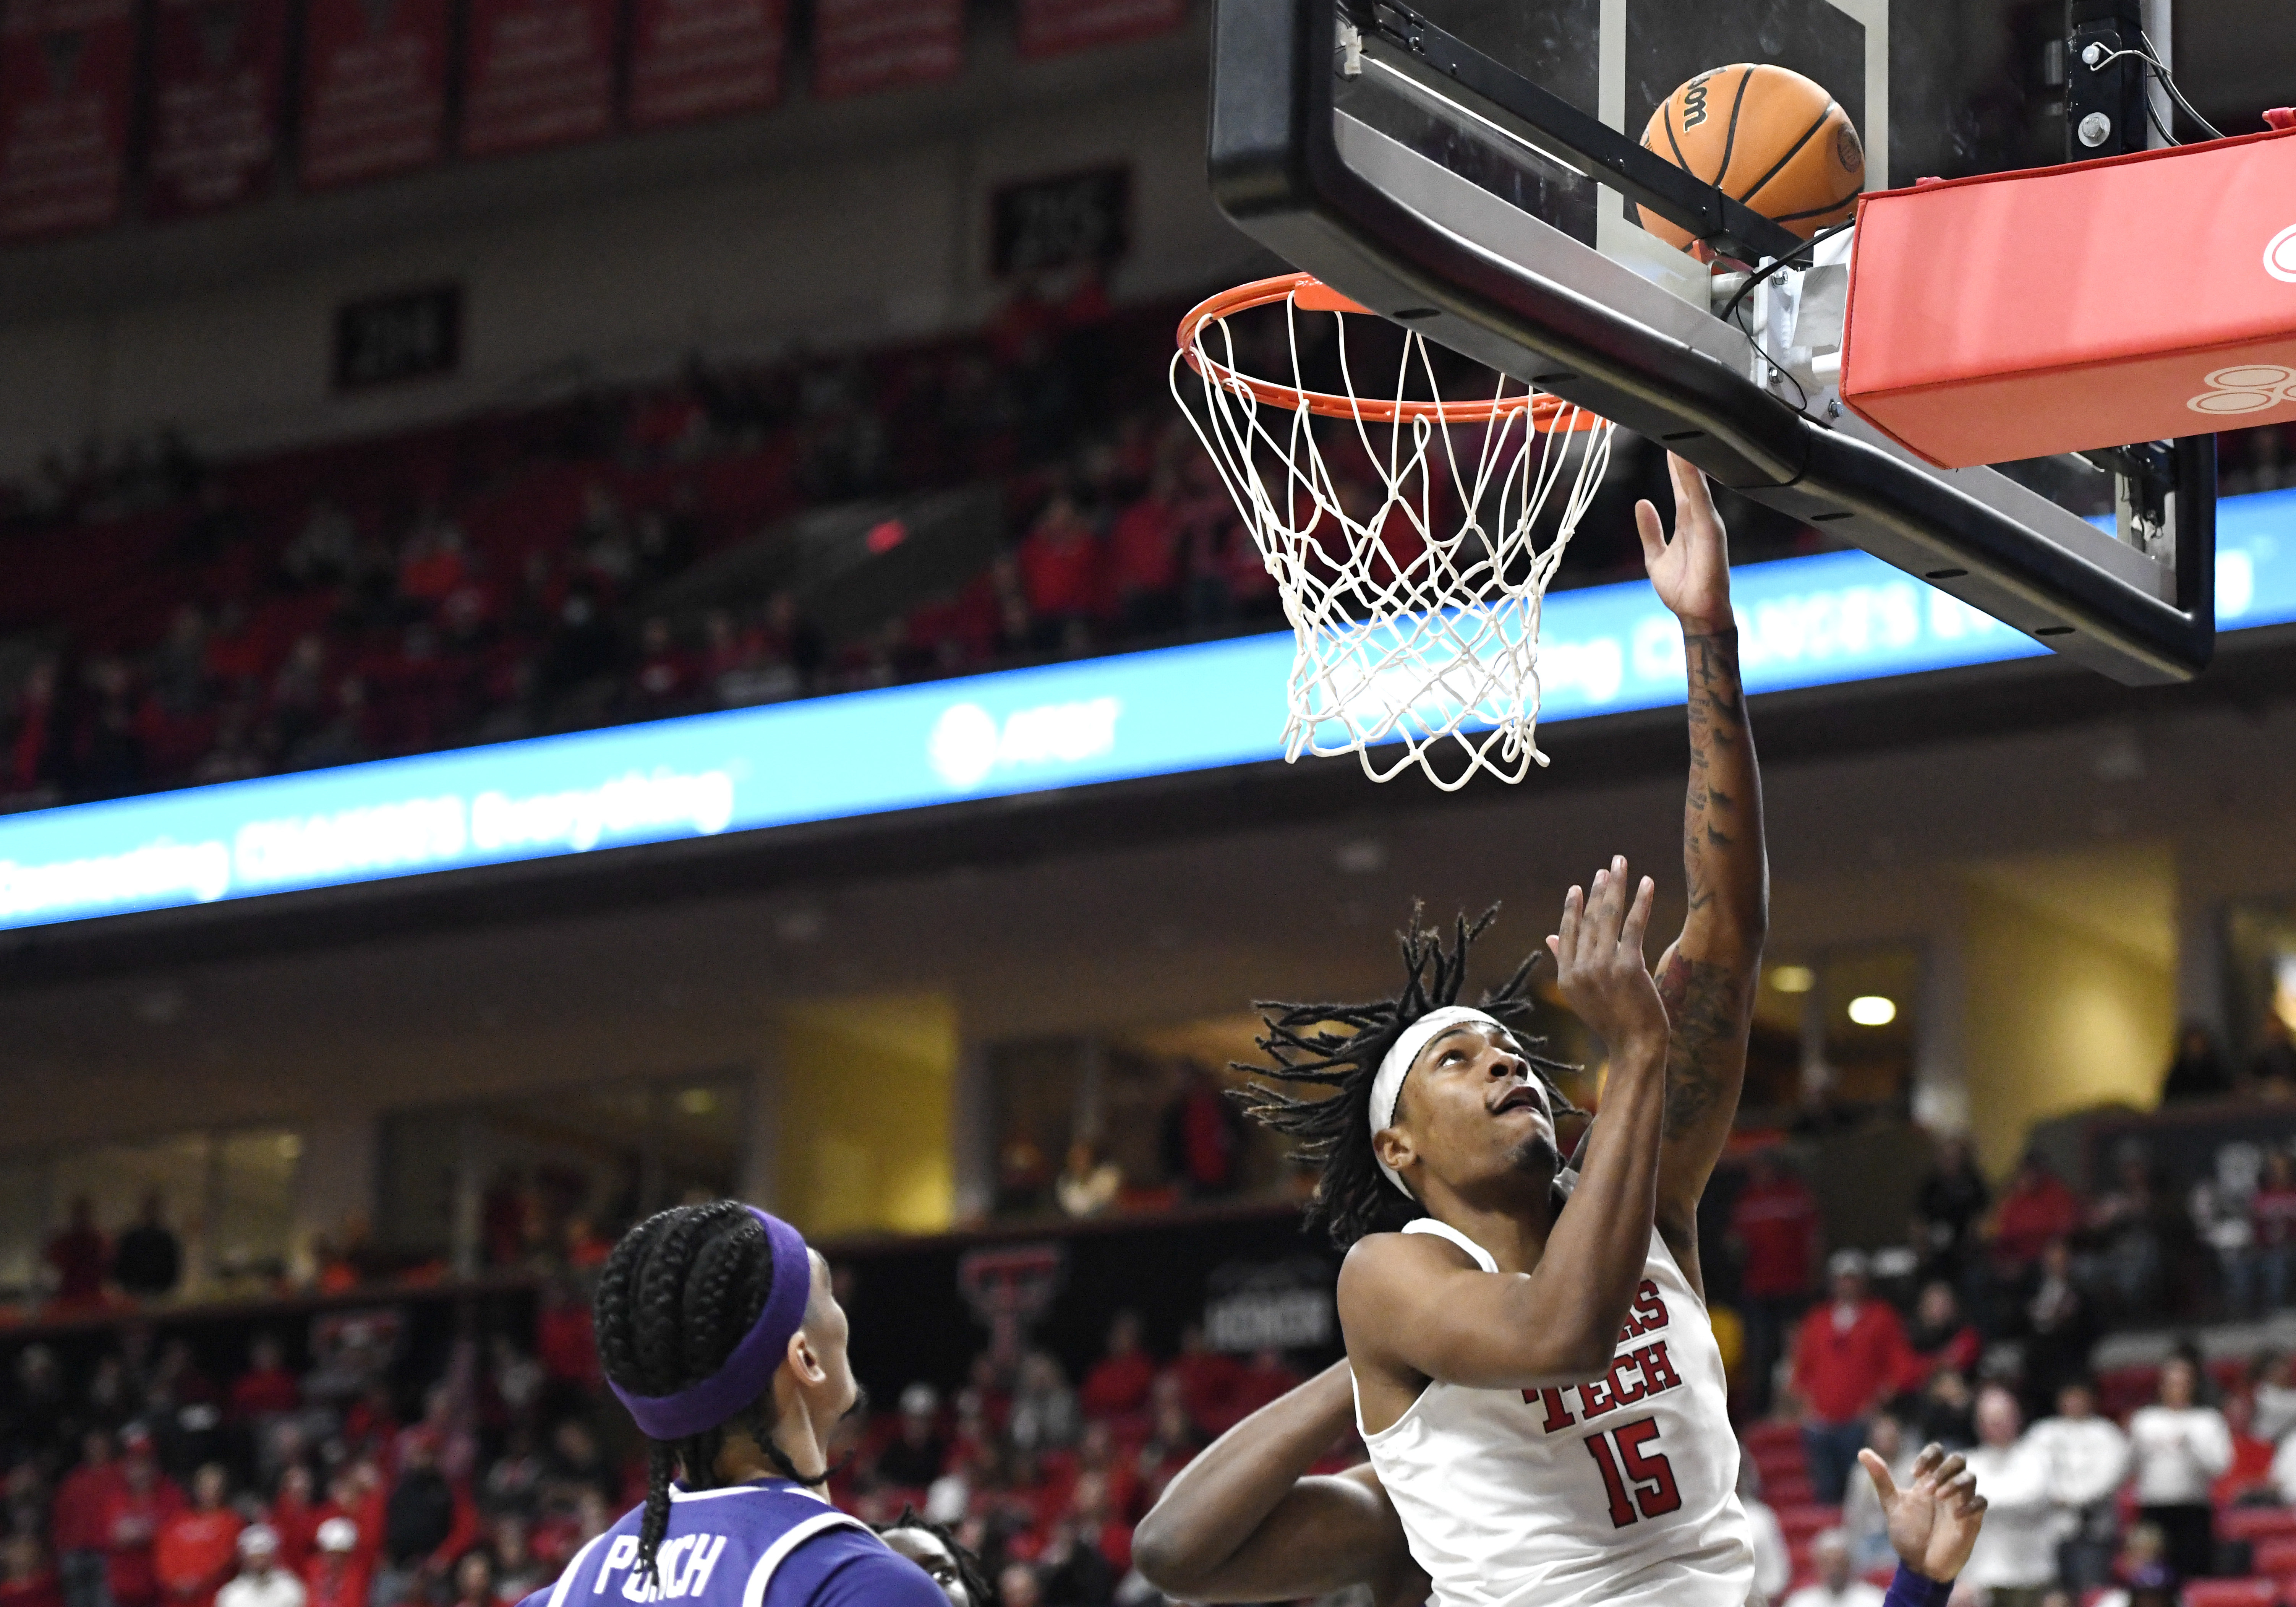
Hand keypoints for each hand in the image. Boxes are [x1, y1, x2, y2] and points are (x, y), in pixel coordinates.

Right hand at [1546, 857, 1665, 1055]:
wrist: (1636, 1046)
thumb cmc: (1613, 1022)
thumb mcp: (1582, 995)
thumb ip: (1565, 963)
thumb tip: (1550, 936)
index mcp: (1567, 977)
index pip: (1567, 933)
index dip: (1573, 909)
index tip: (1578, 888)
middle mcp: (1581, 969)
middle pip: (1588, 920)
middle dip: (1597, 891)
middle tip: (1606, 869)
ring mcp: (1603, 967)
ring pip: (1608, 917)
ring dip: (1615, 887)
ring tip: (1620, 866)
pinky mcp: (1628, 966)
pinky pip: (1634, 926)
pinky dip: (1641, 902)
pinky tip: (1646, 883)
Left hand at [1636, 454, 1733, 634]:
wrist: (1696, 613)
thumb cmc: (1682, 589)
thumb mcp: (1656, 556)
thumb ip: (1650, 531)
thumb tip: (1641, 503)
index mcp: (1687, 523)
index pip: (1680, 486)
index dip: (1674, 466)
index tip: (1667, 442)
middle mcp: (1699, 519)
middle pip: (1690, 480)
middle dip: (1683, 455)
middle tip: (1676, 424)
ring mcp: (1707, 524)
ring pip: (1697, 486)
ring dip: (1688, 463)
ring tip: (1679, 438)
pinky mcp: (1710, 533)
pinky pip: (1701, 503)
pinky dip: (1695, 484)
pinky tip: (1688, 466)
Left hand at [1861, 1443, 1987, 1582]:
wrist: (1919, 1565)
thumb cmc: (1907, 1533)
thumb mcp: (1891, 1505)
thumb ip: (1881, 1479)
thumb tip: (1862, 1452)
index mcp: (1929, 1480)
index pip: (1937, 1452)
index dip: (1928, 1456)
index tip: (1913, 1472)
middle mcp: (1947, 1487)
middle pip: (1958, 1460)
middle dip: (1943, 1468)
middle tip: (1926, 1488)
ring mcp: (1961, 1503)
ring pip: (1971, 1477)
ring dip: (1955, 1483)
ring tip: (1938, 1496)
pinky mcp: (1972, 1520)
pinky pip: (1982, 1502)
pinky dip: (1971, 1504)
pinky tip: (1956, 1515)